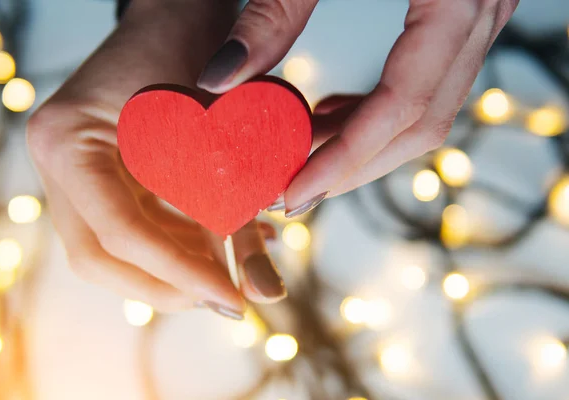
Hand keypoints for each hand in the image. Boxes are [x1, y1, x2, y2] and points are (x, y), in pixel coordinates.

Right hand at [27, 0, 285, 319]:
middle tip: (226, 299)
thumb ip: (233, 207)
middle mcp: (56, 161)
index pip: (119, 230)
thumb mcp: (215, 124)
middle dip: (166, 286)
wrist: (178, 14)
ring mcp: (70, 170)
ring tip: (227, 275)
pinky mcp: (94, 175)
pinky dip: (171, 246)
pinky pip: (126, 228)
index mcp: (69, 139)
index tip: (231, 298)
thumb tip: (263, 292)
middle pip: (98, 257)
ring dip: (171, 271)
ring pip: (109, 251)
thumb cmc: (197, 49)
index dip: (179, 271)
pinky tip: (215, 247)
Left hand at [197, 0, 518, 215]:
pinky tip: (332, 117)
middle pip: (423, 125)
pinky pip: (428, 84)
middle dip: (354, 167)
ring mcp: (479, 13)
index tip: (293, 193)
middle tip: (293, 191)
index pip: (403, 107)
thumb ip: (271, 13)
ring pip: (429, 111)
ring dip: (365, 145)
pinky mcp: (460, 13)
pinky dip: (378, 113)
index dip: (345, 160)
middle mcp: (482, 11)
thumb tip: (216, 82)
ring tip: (304, 158)